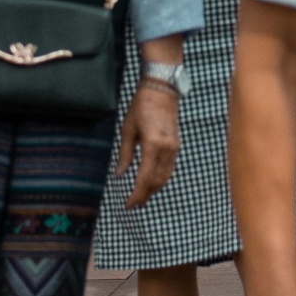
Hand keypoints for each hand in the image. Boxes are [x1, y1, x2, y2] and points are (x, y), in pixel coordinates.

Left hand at [116, 73, 181, 206]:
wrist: (161, 90)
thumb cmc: (141, 107)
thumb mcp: (128, 130)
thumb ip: (125, 154)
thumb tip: (119, 174)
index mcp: (153, 145)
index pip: (145, 178)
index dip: (136, 194)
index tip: (128, 205)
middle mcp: (166, 149)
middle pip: (157, 181)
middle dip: (145, 195)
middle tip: (133, 205)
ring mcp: (174, 148)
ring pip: (165, 177)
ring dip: (153, 189)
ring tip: (141, 197)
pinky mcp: (176, 146)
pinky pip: (169, 169)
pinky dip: (160, 179)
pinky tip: (151, 182)